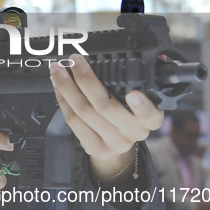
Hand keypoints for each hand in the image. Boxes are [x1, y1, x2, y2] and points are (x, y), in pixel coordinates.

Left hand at [49, 54, 163, 180]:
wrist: (118, 144)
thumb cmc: (126, 116)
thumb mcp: (136, 103)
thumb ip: (127, 86)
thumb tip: (100, 61)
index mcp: (149, 120)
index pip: (150, 115)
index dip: (142, 106)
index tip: (133, 94)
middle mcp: (134, 133)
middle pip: (105, 107)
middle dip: (85, 79)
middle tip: (74, 61)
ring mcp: (114, 143)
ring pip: (84, 112)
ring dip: (67, 87)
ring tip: (58, 71)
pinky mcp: (95, 148)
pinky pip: (73, 121)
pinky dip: (63, 100)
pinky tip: (59, 87)